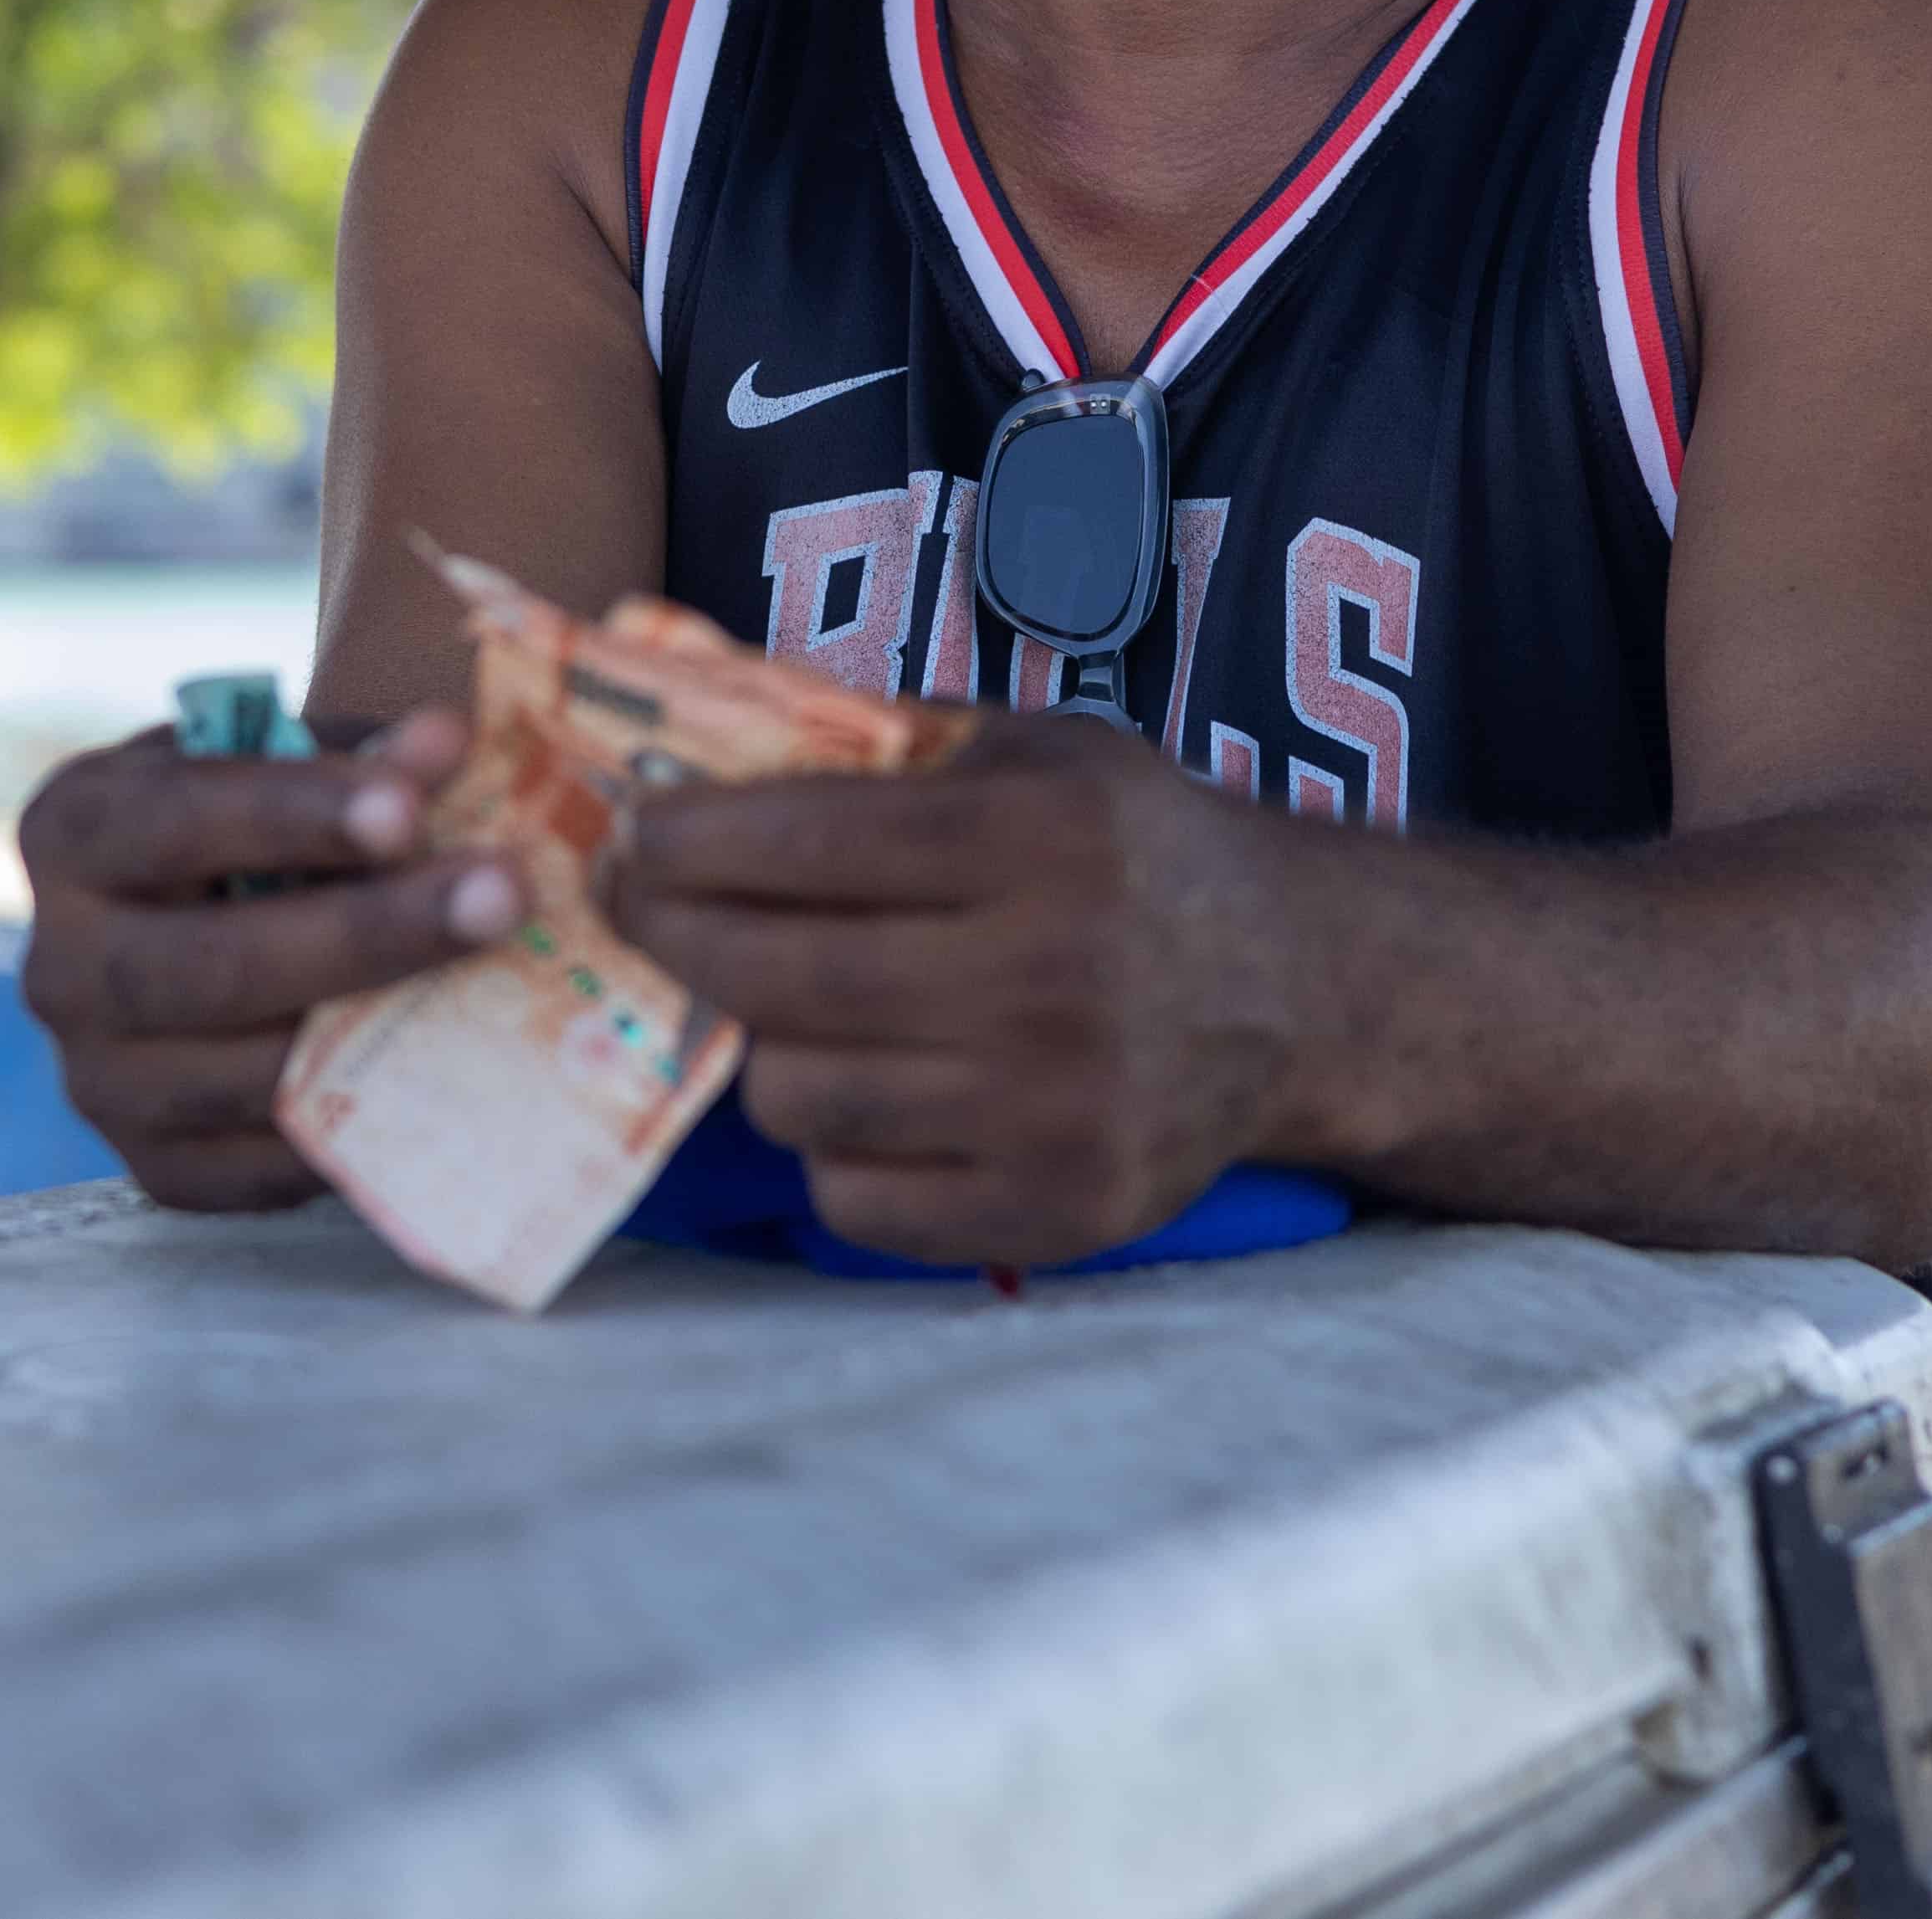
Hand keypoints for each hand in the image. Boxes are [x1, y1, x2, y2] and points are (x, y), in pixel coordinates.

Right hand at [15, 710, 518, 1209]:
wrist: (212, 931)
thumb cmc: (265, 828)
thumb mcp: (289, 767)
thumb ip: (361, 757)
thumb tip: (442, 743)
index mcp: (72, 833)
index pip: (170, 823)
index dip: (290, 816)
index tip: (408, 808)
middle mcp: (60, 965)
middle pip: (210, 966)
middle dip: (367, 932)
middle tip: (500, 894)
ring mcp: (100, 1081)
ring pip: (245, 1074)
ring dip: (387, 1030)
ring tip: (505, 983)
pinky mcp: (159, 1169)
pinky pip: (267, 1167)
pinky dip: (362, 1125)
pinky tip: (456, 1074)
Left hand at [608, 714, 1308, 1268]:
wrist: (1302, 990)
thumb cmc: (1136, 850)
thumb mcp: (1034, 751)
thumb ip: (878, 737)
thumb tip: (687, 718)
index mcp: (1044, 838)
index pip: (805, 843)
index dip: (686, 839)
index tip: (629, 832)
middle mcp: (1053, 976)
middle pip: (777, 978)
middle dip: (673, 933)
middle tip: (638, 903)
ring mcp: (1056, 1111)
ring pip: (798, 1097)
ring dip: (761, 1046)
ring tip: (782, 1004)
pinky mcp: (1058, 1213)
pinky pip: (853, 1202)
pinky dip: (834, 1147)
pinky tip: (868, 1092)